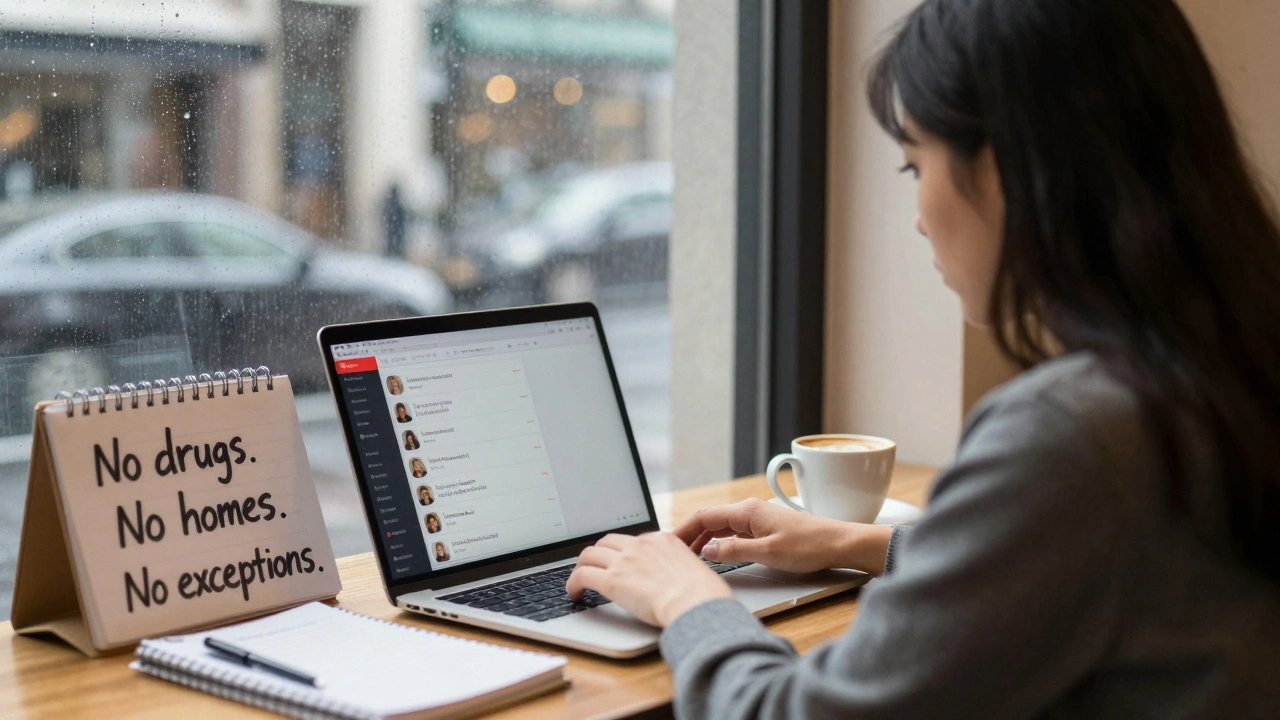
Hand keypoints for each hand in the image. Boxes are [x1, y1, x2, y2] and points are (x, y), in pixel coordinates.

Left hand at [566, 532, 732, 626]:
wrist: (696, 602)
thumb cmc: (702, 594)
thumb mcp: (694, 569)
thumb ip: (678, 568)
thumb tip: (674, 580)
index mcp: (662, 540)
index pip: (632, 540)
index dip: (620, 551)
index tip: (617, 561)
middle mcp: (641, 545)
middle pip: (607, 541)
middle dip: (597, 554)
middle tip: (593, 567)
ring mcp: (625, 560)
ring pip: (589, 554)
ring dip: (582, 566)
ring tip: (579, 580)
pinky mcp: (612, 580)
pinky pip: (582, 575)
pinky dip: (573, 583)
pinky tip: (574, 593)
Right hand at [674, 497, 894, 575]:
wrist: (840, 543)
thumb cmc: (809, 546)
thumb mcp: (768, 553)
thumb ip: (735, 551)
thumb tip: (708, 550)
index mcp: (747, 511)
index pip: (704, 516)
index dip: (684, 530)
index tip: (670, 544)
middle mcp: (750, 510)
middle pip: (710, 519)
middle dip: (691, 535)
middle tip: (676, 553)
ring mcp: (758, 518)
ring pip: (722, 525)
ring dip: (706, 539)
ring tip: (693, 556)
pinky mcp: (766, 527)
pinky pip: (735, 531)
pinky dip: (721, 540)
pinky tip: (718, 553)